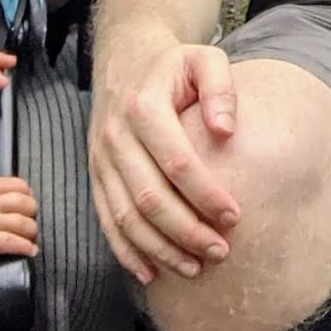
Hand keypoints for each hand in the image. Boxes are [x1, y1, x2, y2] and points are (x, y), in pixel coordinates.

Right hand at [0, 178, 38, 263]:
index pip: (10, 183)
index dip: (25, 190)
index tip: (27, 196)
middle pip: (23, 201)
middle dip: (32, 210)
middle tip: (32, 217)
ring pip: (23, 221)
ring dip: (32, 229)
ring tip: (33, 236)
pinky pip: (13, 243)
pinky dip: (26, 247)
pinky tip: (31, 251)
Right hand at [89, 41, 241, 285]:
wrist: (125, 60)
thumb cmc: (173, 66)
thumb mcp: (203, 59)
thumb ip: (221, 88)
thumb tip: (226, 130)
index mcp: (144, 107)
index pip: (177, 162)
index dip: (205, 194)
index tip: (235, 217)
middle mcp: (116, 136)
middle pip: (149, 197)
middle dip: (186, 232)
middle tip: (220, 252)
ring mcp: (101, 159)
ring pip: (125, 216)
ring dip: (159, 249)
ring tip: (195, 268)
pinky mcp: (96, 176)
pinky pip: (107, 220)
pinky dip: (127, 251)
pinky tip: (152, 272)